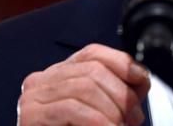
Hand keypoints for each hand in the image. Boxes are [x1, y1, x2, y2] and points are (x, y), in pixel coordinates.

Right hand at [17, 44, 149, 125]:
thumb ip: (118, 90)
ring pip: (84, 87)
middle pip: (91, 69)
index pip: (92, 52)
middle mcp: (42, 79)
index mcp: (59, 73)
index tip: (141, 78)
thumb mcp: (102, 108)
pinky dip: (97, 120)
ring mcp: (33, 96)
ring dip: (112, 109)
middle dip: (121, 93)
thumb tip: (141, 76)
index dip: (120, 62)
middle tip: (135, 117)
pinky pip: (71, 108)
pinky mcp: (31, 115)